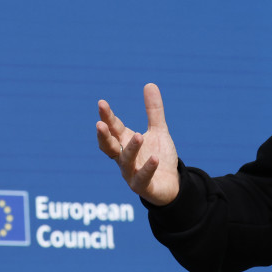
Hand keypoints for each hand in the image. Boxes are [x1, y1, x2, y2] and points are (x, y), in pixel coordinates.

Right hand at [96, 83, 179, 205]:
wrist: (172, 184)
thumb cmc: (158, 157)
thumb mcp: (158, 131)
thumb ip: (153, 111)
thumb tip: (150, 84)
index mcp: (125, 143)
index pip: (113, 128)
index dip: (107, 117)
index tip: (101, 103)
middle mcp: (124, 158)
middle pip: (109, 147)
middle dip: (104, 136)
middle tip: (100, 124)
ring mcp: (132, 174)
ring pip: (126, 161)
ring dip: (131, 149)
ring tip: (139, 136)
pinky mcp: (144, 187)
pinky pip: (142, 178)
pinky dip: (147, 168)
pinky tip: (154, 158)